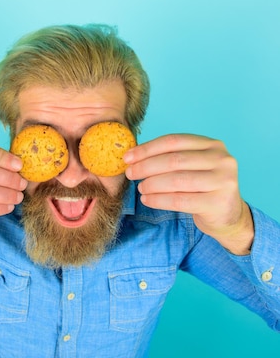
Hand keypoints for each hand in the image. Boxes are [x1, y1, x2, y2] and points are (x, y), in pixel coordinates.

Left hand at [124, 134, 253, 253]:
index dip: (148, 148)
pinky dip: (159, 200)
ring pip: (176, 180)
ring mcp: (223, 181)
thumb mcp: (193, 167)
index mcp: (213, 145)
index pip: (174, 141)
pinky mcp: (218, 202)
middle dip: (146, 166)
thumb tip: (134, 155)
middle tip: (130, 173)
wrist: (228, 215)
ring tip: (140, 188)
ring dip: (152, 184)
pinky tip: (147, 200)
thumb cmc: (203, 188)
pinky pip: (180, 200)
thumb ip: (171, 158)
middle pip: (174, 160)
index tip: (128, 157)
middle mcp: (221, 159)